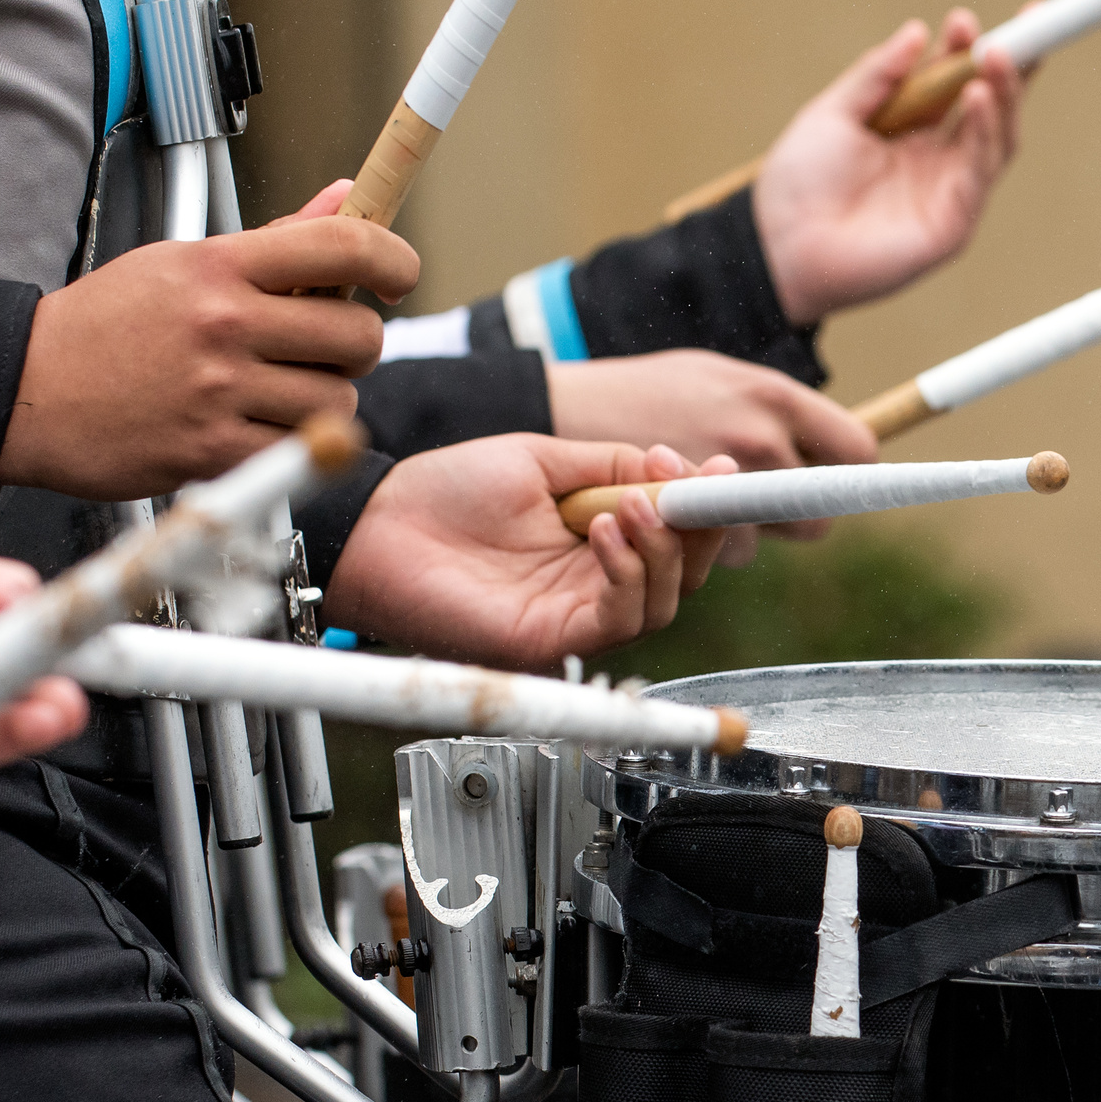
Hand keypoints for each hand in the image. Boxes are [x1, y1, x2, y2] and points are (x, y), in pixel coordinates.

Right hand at [0, 181, 419, 501]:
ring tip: (275, 392)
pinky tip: (255, 428)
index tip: (399, 275)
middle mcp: (223, 322)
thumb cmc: (110, 325)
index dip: (394, 259)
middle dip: (353, 347)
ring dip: (325, 404)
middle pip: (358, 334)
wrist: (27, 389)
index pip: (343, 245)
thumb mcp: (185, 263)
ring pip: (339, 400)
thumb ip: (276, 241)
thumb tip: (348, 195)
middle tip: (318, 350)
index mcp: (219, 266)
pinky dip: (290, 447)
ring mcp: (218, 388)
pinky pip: (298, 451)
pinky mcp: (211, 449)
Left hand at [321, 436, 736, 667]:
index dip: (704, 507)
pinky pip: (620, 618)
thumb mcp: (541, 460)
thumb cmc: (444, 493)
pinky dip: (626, 571)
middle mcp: (593, 583)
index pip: (674, 535)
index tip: (722, 470)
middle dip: (698, 528)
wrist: (378, 525)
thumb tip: (671, 467)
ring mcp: (576, 615)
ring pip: (662, 600)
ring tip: (627, 503)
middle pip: (683, 573)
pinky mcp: (554, 641)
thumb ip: (608, 464)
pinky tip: (601, 528)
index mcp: (595, 540)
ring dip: (661, 546)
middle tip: (687, 485)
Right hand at [543, 350, 875, 543]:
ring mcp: (720, 485)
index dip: (852, 469)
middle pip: (817, 509)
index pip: (855, 449)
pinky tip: (675, 513)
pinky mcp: (687, 523)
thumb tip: (830, 447)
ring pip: (766, 537)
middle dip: (799, 512)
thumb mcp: (716, 377)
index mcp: (771, 397)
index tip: (842, 479)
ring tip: (705, 498)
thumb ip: (772, 411)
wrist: (558, 403)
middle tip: (769, 500)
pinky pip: (723, 553)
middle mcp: (755, 440)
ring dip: (746, 530)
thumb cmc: (644, 389)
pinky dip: (705, 543)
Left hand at [754, 12, 1024, 325]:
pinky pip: (979, 173)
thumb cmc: (801, 184)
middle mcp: (937, 159)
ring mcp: (949, 191)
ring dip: (1003, 93)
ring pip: (997, 137)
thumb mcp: (834, 112)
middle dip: (1013, 66)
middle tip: (1029, 24)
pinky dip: (984, 132)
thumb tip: (917, 32)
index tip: (966, 20)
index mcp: (912, 130)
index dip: (969, 51)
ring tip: (997, 54)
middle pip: (991, 107)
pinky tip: (977, 97)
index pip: (956, 83)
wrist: (780, 245)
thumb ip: (878, 75)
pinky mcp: (953, 223)